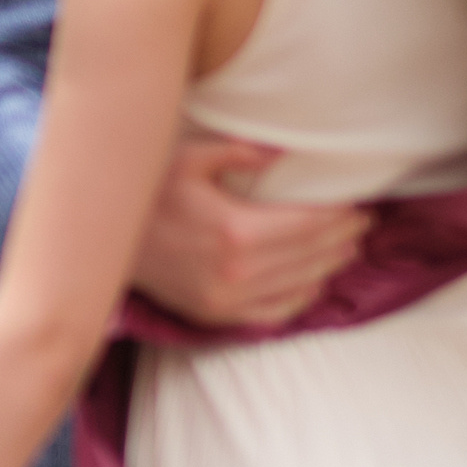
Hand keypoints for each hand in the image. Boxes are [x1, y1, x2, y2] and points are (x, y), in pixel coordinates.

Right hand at [133, 136, 369, 327]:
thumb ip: (240, 152)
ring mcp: (226, 299)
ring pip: (299, 285)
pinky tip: (314, 280)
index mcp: (236, 230)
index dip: (340, 216)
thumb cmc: (147, 193)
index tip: (360, 206)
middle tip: (363, 224)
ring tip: (346, 248)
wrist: (103, 241)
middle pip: (310, 255)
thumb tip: (285, 155)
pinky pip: (274, 313)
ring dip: (329, 266)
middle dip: (343, 238)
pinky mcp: (214, 314)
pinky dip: (300, 297)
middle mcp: (237, 272)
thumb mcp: (189, 157)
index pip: (309, 225)